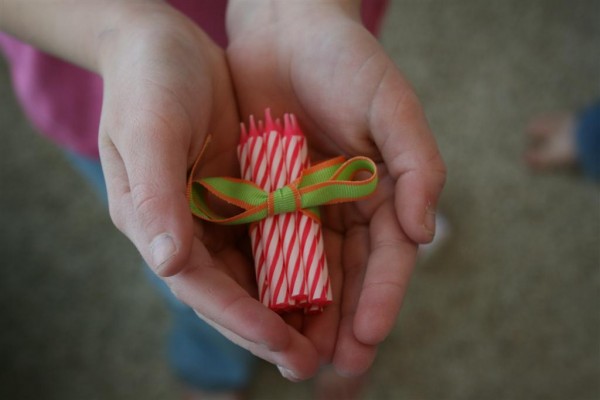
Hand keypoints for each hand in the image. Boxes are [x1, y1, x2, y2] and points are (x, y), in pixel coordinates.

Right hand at [97, 3, 319, 377]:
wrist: (163, 41)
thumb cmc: (148, 79)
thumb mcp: (148, 128)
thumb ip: (155, 194)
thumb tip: (167, 261)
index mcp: (153, 219)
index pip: (197, 283)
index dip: (237, 316)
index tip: (279, 343)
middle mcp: (183, 224)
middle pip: (227, 289)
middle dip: (267, 328)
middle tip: (307, 362)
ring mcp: (213, 210)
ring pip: (253, 271)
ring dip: (286, 306)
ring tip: (324, 340)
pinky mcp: (240, 191)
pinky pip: (271, 235)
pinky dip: (295, 262)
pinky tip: (325, 284)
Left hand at [226, 1, 445, 376]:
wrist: (286, 28)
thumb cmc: (347, 62)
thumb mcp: (392, 108)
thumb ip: (418, 166)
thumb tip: (425, 233)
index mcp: (384, 189)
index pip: (388, 256)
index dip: (382, 297)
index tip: (368, 337)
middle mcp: (346, 205)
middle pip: (349, 275)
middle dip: (343, 323)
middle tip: (334, 368)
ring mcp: (306, 203)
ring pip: (308, 269)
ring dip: (306, 314)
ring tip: (298, 356)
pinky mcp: (268, 194)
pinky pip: (268, 243)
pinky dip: (268, 278)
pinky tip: (263, 311)